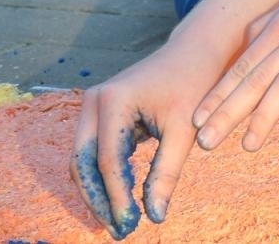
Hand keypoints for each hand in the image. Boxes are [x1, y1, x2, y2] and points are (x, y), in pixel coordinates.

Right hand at [71, 36, 229, 237]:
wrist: (195, 53)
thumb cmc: (194, 86)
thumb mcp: (184, 131)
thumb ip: (166, 173)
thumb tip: (155, 216)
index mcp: (114, 100)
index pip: (107, 160)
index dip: (116, 198)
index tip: (130, 226)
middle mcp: (95, 100)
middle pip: (83, 162)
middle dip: (98, 200)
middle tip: (118, 231)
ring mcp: (93, 105)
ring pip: (83, 160)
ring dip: (98, 191)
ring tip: (119, 222)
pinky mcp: (100, 112)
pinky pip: (92, 151)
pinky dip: (103, 177)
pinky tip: (123, 199)